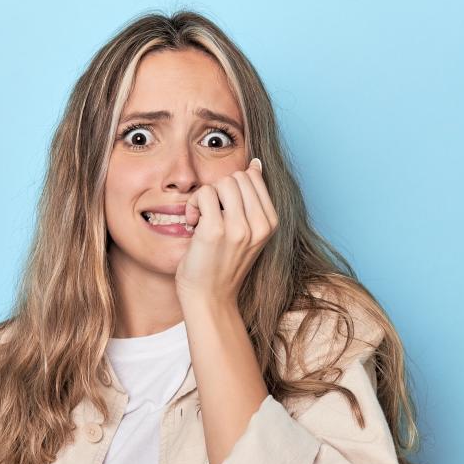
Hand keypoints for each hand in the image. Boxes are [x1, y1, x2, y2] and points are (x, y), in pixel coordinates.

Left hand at [175, 157, 278, 306]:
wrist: (210, 298)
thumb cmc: (223, 265)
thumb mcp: (248, 231)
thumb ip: (252, 200)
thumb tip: (256, 164)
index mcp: (270, 223)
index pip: (253, 177)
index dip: (232, 188)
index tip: (225, 209)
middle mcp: (259, 224)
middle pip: (237, 177)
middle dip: (219, 190)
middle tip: (211, 215)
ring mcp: (239, 228)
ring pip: (221, 182)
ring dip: (205, 197)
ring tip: (202, 219)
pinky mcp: (216, 230)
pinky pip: (204, 194)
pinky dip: (194, 205)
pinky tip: (193, 224)